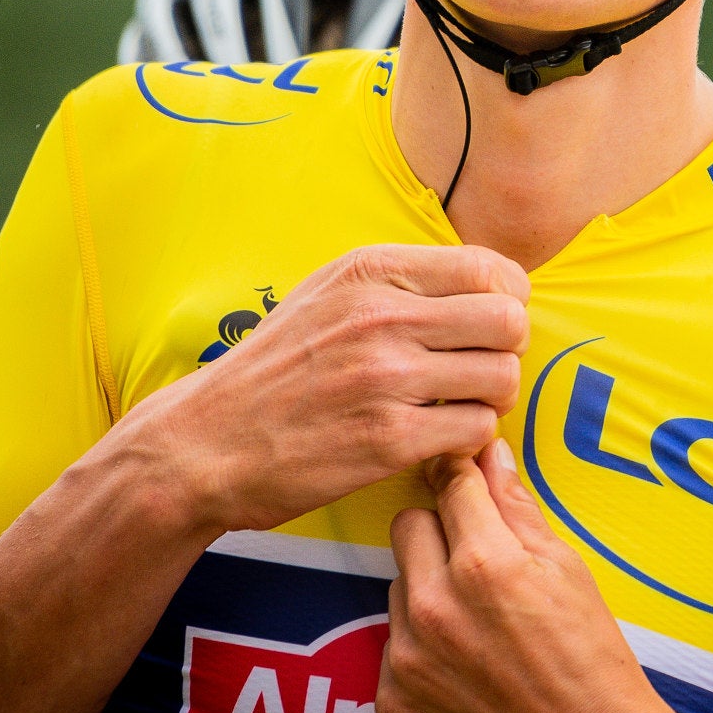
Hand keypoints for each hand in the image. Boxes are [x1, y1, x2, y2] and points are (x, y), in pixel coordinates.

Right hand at [106, 244, 530, 534]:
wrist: (205, 443)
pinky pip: (476, 430)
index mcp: (370, 272)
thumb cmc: (273, 371)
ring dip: (491, 399)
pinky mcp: (389, 439)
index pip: (490, 269)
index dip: (506, 301)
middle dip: (506, 351)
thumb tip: (485, 284)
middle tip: (479, 372)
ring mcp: (386, 377)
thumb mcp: (327, 295)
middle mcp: (382, 315)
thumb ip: (400, 282)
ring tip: (457, 408)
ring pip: (501, 377)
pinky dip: (467, 440)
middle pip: (508, 321)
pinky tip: (436, 439)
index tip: (486, 326)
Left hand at [379, 441, 704, 712]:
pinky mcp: (393, 698)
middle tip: (481, 560)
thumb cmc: (588, 657)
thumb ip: (516, 506)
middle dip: (441, 531)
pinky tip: (464, 661)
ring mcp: (408, 658)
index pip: (451, 485)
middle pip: (408, 525)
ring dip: (429, 590)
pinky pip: (392, 643)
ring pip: (398, 585)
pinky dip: (421, 646)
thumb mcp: (565, 567)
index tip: (465, 474)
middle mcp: (435, 608)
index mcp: (485, 565)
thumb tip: (490, 453)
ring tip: (480, 622)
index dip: (463, 474)